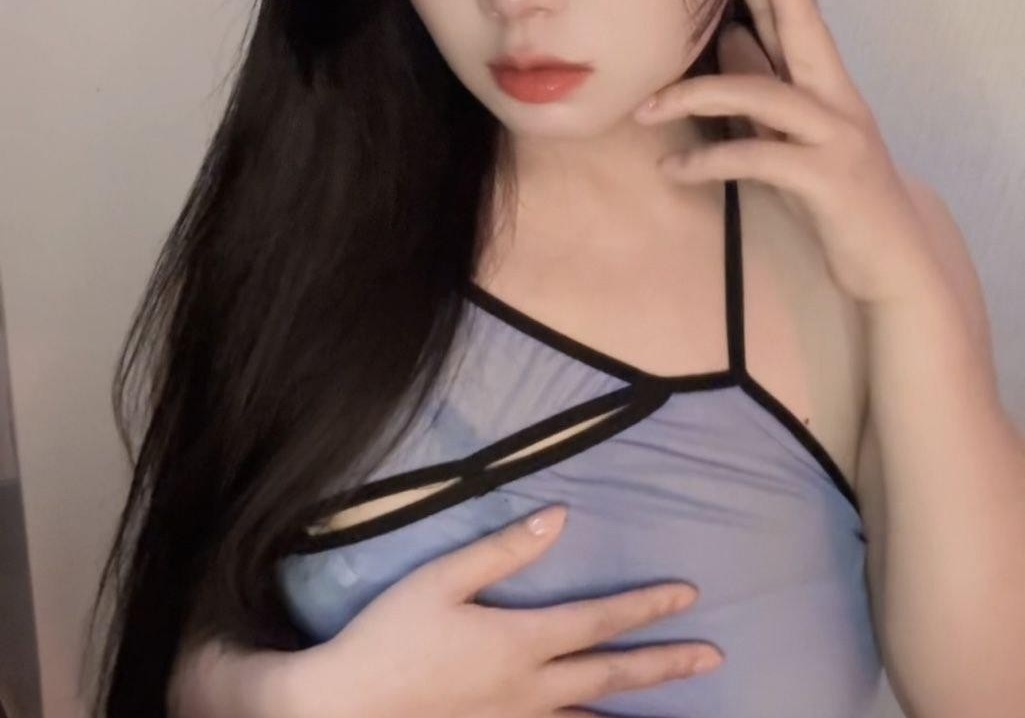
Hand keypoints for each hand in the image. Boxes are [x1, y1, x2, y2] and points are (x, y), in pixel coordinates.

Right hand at [225, 506, 722, 717]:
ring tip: (676, 703)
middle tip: (713, 657)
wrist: (350, 707)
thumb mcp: (442, 579)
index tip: (688, 596)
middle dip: (665, 665)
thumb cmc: (392, 634)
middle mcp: (531, 690)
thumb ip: (504, 550)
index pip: (598, 621)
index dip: (645, 607)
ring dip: (638, 708)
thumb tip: (560, 516)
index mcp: (520, 642)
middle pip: (611, 676)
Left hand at [633, 0, 943, 307]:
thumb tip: (730, 40)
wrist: (891, 256)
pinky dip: (710, 160)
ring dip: (696, 95)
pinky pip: (758, 158)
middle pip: (796, 15)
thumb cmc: (830, 188)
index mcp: (821, 77)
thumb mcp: (791, 130)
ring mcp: (835, 133)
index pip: (792, 2)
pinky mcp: (827, 178)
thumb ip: (764, 84)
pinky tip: (673, 169)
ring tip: (644, 110)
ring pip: (762, 92)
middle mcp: (833, 93)